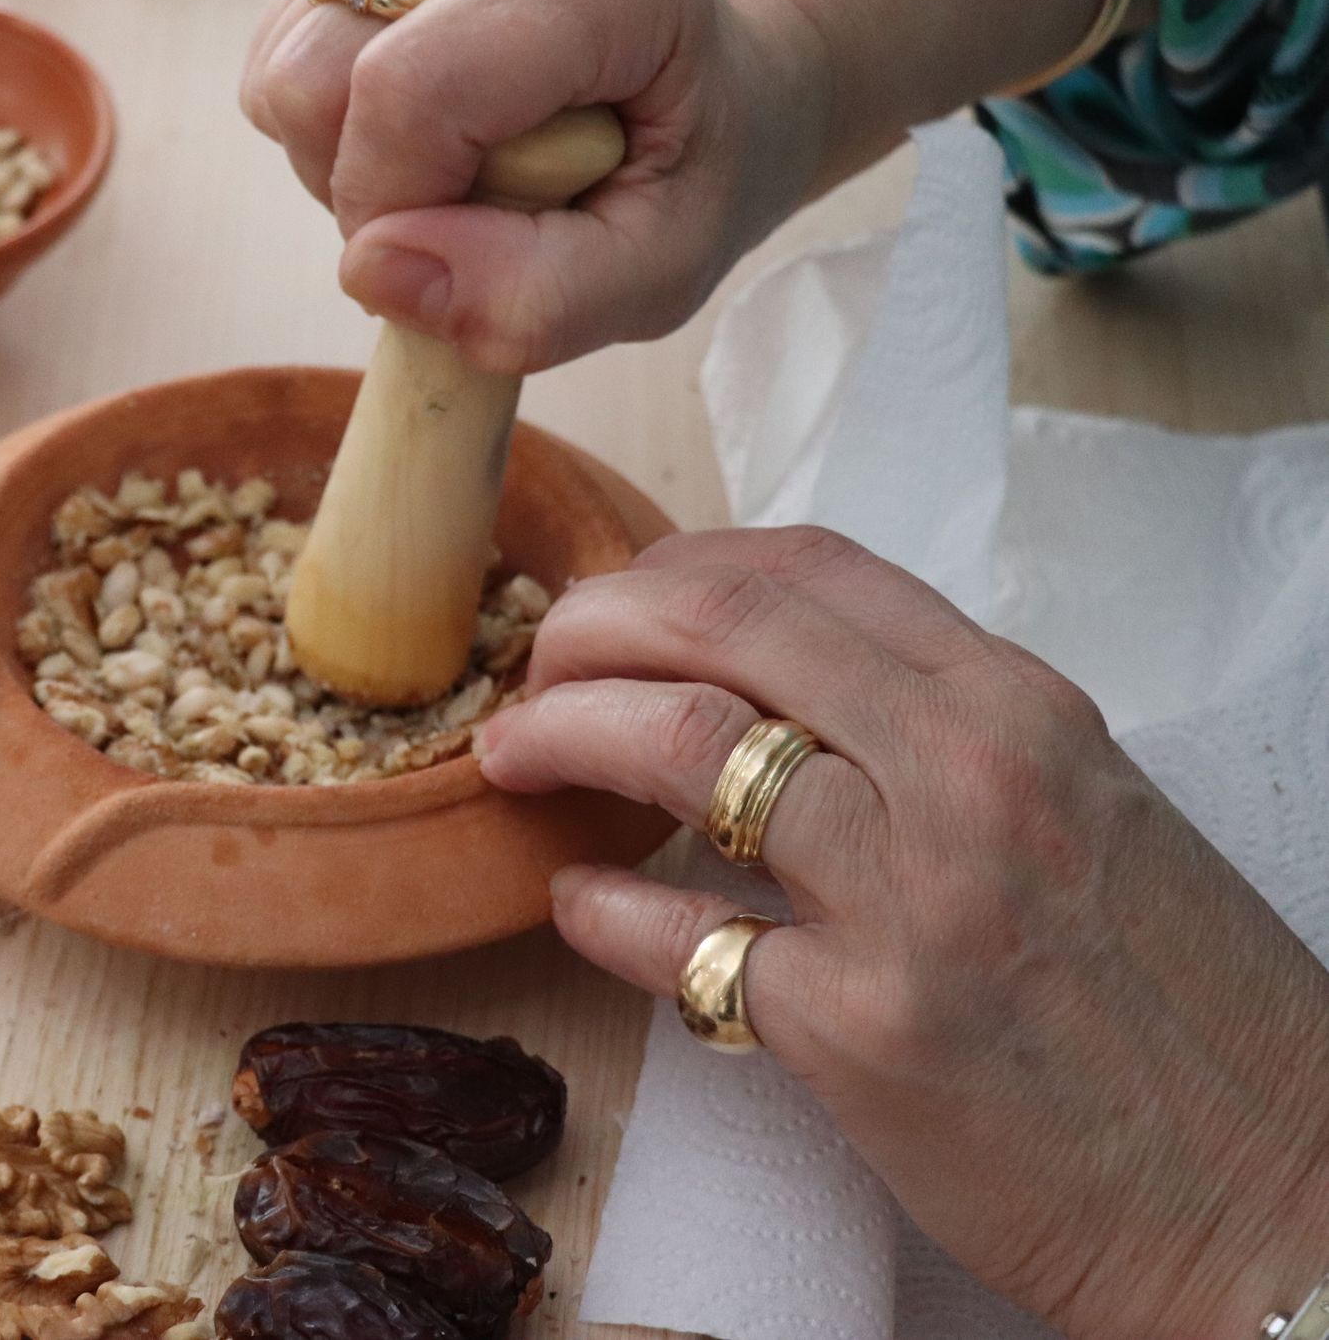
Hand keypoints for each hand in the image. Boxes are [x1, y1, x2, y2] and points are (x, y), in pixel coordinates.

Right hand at [238, 0, 828, 373]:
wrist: (725, 68)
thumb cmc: (695, 170)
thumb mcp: (659, 274)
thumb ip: (535, 300)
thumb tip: (371, 270)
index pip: (409, 92)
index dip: (390, 206)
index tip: (446, 254)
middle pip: (317, 76)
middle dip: (358, 183)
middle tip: (459, 209)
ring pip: (284, 63)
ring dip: (344, 148)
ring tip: (453, 156)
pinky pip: (282, 38)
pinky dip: (331, 107)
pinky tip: (424, 108)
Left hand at [473, 526, 1328, 1339]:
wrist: (1272, 1203)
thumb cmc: (1180, 1009)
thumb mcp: (1094, 811)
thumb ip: (950, 734)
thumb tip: (787, 679)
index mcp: (1025, 710)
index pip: (810, 569)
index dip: (677, 566)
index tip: (615, 598)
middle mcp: (971, 778)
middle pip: (721, 628)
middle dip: (591, 628)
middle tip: (534, 665)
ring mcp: (914, 900)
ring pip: (681, 746)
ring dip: (563, 734)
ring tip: (516, 756)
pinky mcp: (861, 1032)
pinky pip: (679, 939)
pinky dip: (600, 909)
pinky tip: (575, 899)